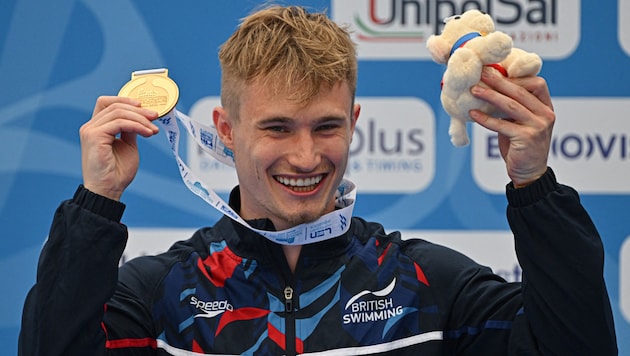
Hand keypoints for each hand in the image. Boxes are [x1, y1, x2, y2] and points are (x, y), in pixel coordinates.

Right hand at [79, 96, 158, 199]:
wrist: (109, 190)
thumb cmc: (117, 172)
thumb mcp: (128, 146)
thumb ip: (131, 130)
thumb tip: (142, 117)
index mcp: (97, 128)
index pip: (107, 103)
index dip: (125, 100)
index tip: (145, 107)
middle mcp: (90, 127)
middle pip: (115, 105)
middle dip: (139, 110)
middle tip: (155, 117)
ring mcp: (90, 130)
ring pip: (119, 112)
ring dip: (140, 119)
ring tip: (153, 130)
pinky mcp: (94, 136)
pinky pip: (119, 123)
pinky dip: (136, 125)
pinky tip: (147, 133)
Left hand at [469, 68, 554, 187]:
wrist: (529, 173)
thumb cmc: (520, 146)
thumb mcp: (520, 123)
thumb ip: (513, 107)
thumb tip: (489, 88)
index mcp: (546, 108)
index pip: (537, 83)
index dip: (516, 76)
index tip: (496, 71)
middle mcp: (546, 115)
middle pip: (521, 91)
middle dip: (499, 81)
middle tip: (482, 72)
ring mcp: (538, 126)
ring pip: (511, 105)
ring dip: (490, 96)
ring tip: (474, 90)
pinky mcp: (526, 138)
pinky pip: (502, 125)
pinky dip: (486, 119)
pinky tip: (473, 114)